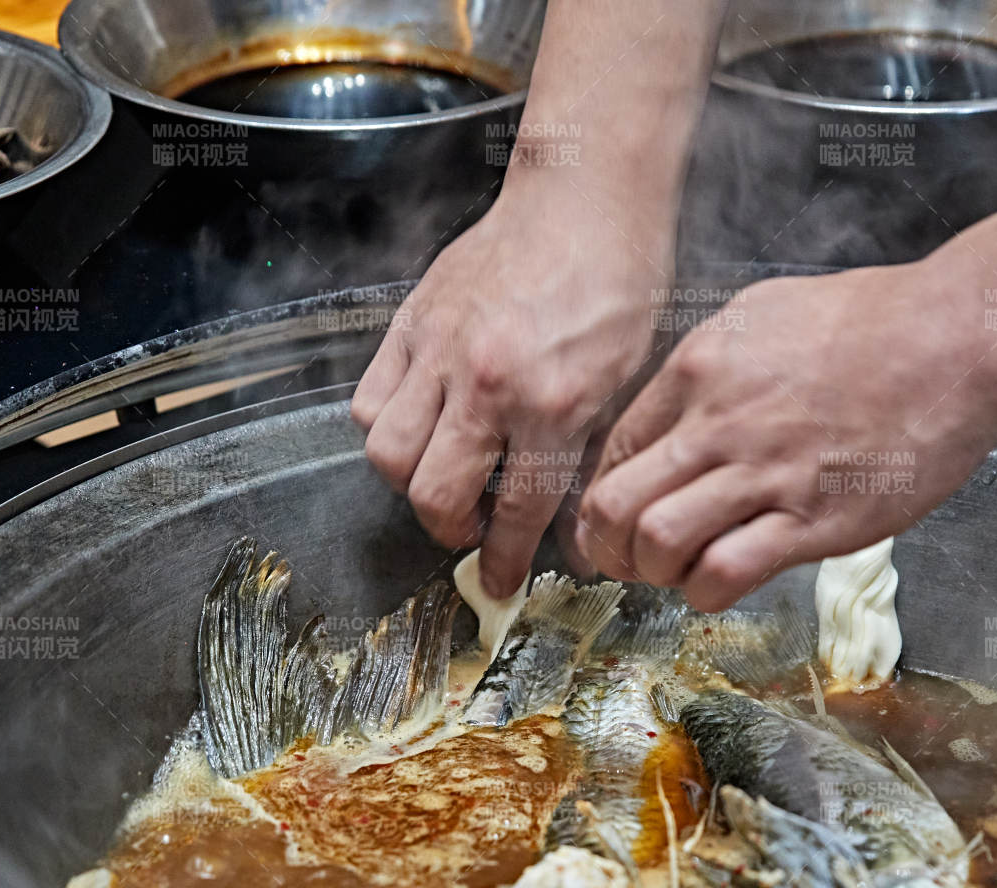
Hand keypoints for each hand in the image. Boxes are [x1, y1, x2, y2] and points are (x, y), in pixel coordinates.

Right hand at [352, 180, 668, 596]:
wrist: (585, 197)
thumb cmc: (620, 280)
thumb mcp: (626, 380)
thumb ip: (586, 456)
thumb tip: (567, 526)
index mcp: (552, 403)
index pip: (516, 513)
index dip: (507, 561)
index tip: (502, 582)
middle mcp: (487, 384)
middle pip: (435, 495)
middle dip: (452, 530)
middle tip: (474, 527)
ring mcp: (440, 350)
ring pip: (387, 453)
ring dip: (412, 482)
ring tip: (445, 476)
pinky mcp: (411, 321)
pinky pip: (370, 399)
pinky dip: (385, 427)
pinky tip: (421, 426)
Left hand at [577, 264, 996, 611]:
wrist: (956, 341)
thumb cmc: (874, 321)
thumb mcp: (766, 313)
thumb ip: (714, 364)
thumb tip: (682, 405)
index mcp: (700, 370)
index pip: (615, 449)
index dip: (602, 496)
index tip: (609, 519)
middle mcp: (720, 424)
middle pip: (617, 504)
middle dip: (607, 546)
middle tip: (623, 562)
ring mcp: (766, 474)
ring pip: (660, 542)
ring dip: (655, 572)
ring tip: (675, 575)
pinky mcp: (814, 520)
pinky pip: (727, 571)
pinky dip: (706, 592)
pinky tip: (718, 586)